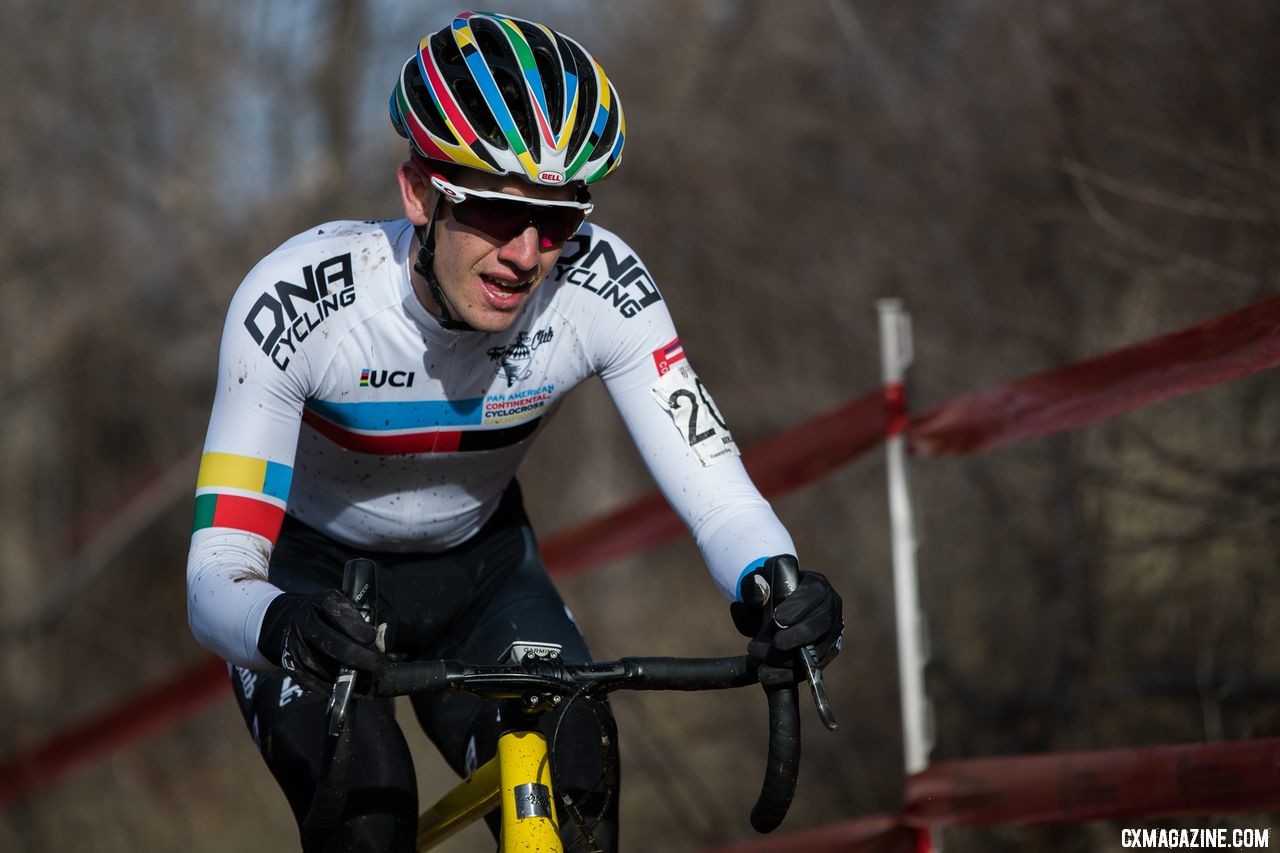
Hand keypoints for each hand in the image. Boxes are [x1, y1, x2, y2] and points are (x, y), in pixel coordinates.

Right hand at [257, 590, 384, 694]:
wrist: (291, 620)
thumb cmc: (329, 614)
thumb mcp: (347, 605)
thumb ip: (368, 619)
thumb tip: (382, 642)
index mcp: (322, 602)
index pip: (341, 615)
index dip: (360, 630)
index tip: (373, 638)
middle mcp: (305, 623)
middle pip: (333, 644)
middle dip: (359, 658)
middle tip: (378, 666)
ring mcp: (295, 645)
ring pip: (322, 667)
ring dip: (348, 678)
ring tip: (370, 683)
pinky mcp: (290, 665)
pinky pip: (312, 682)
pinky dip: (333, 690)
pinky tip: (353, 692)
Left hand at [730, 555, 843, 685]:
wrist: (773, 614)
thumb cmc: (767, 596)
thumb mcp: (757, 585)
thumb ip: (753, 587)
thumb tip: (755, 595)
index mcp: (816, 585)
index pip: (814, 594)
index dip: (797, 608)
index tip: (777, 620)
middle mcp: (831, 609)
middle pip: (822, 624)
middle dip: (798, 636)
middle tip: (776, 644)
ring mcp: (832, 633)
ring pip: (820, 650)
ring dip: (791, 660)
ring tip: (764, 662)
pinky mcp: (826, 655)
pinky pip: (813, 668)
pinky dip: (790, 674)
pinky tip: (769, 675)